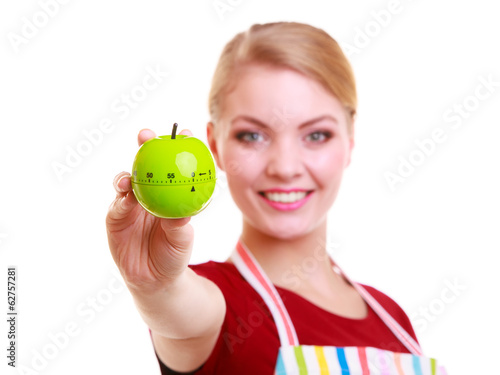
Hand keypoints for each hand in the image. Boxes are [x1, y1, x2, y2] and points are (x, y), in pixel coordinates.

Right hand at [106, 128, 194, 292]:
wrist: (155, 279)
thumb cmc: (174, 254)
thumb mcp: (182, 239)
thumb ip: (179, 224)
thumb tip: (183, 211)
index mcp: (168, 193)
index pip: (172, 166)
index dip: (176, 148)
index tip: (184, 134)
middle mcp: (148, 194)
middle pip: (145, 164)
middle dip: (145, 146)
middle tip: (147, 135)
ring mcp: (130, 204)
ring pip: (127, 180)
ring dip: (128, 172)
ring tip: (132, 171)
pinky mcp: (115, 217)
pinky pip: (117, 205)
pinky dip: (121, 198)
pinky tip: (125, 193)